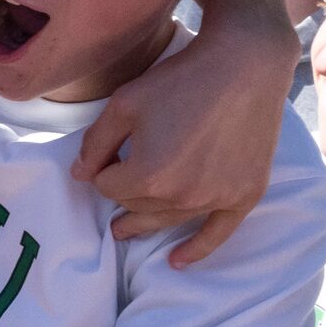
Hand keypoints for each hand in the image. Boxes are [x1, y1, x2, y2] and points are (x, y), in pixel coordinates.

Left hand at [74, 9, 285, 267]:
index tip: (108, 158)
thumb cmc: (180, 79)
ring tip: (126, 230)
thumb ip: (96, 143)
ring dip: (147, 223)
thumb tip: (80, 176)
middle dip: (124, 196)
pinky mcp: (245, 194)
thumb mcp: (123, 103)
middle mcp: (182, 196)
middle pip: (139, 207)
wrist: (245, 64)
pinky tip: (177, 261)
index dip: (104, 171)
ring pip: (169, 219)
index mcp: (148, 176)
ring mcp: (216, 198)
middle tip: (115, 201)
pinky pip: (218, 234)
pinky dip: (197, 249)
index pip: (108, 188)